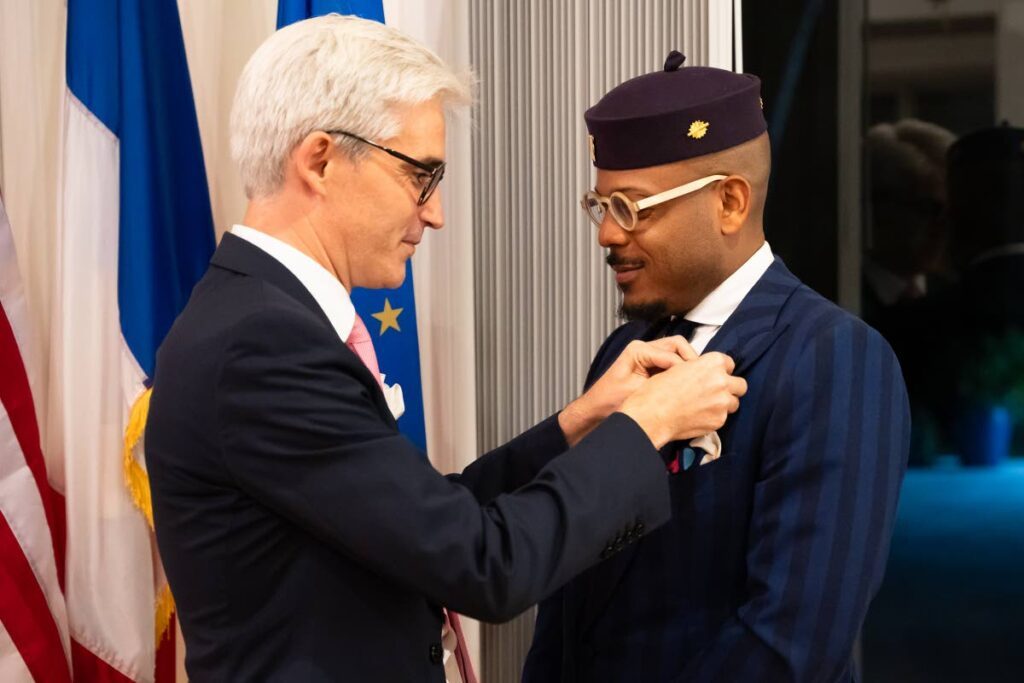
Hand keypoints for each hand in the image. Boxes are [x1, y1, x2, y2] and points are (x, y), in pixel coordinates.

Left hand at [559, 336, 696, 445]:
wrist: (595, 411)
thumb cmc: (609, 403)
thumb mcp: (637, 394)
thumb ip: (662, 385)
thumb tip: (687, 380)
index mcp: (638, 350)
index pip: (672, 353)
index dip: (686, 368)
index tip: (698, 382)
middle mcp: (644, 348)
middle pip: (678, 346)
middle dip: (691, 361)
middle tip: (701, 378)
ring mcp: (648, 356)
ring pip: (677, 353)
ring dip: (688, 366)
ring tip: (697, 382)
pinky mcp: (651, 366)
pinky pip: (672, 364)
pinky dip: (681, 372)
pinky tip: (688, 385)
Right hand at [619, 352, 746, 449]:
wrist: (651, 414)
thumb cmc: (658, 391)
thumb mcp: (678, 368)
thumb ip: (699, 368)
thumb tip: (708, 373)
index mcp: (711, 363)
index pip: (729, 363)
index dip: (721, 370)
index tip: (715, 375)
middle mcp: (721, 381)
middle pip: (739, 384)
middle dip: (730, 388)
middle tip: (715, 392)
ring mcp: (722, 402)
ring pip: (734, 403)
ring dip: (724, 404)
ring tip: (706, 406)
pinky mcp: (719, 420)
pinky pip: (723, 418)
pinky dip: (714, 417)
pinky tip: (699, 415)